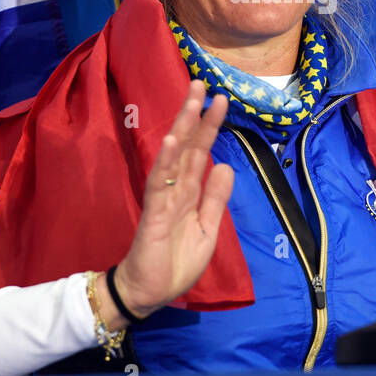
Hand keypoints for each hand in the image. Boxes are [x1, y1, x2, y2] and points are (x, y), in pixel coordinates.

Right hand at [103, 80, 233, 326]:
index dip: (210, 127)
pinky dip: (166, 161)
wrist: (149, 293)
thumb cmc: (174, 263)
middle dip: (195, 115)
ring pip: (174, 156)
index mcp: (188, 192)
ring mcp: (163, 198)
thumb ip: (214, 199)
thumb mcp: (207, 229)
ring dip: (182, 127)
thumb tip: (226, 166)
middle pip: (187, 145)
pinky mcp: (153, 213)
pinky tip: (172, 140)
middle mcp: (175, 188)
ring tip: (191, 100)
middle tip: (201, 82)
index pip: (201, 153)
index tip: (221, 100)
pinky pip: (159, 183)